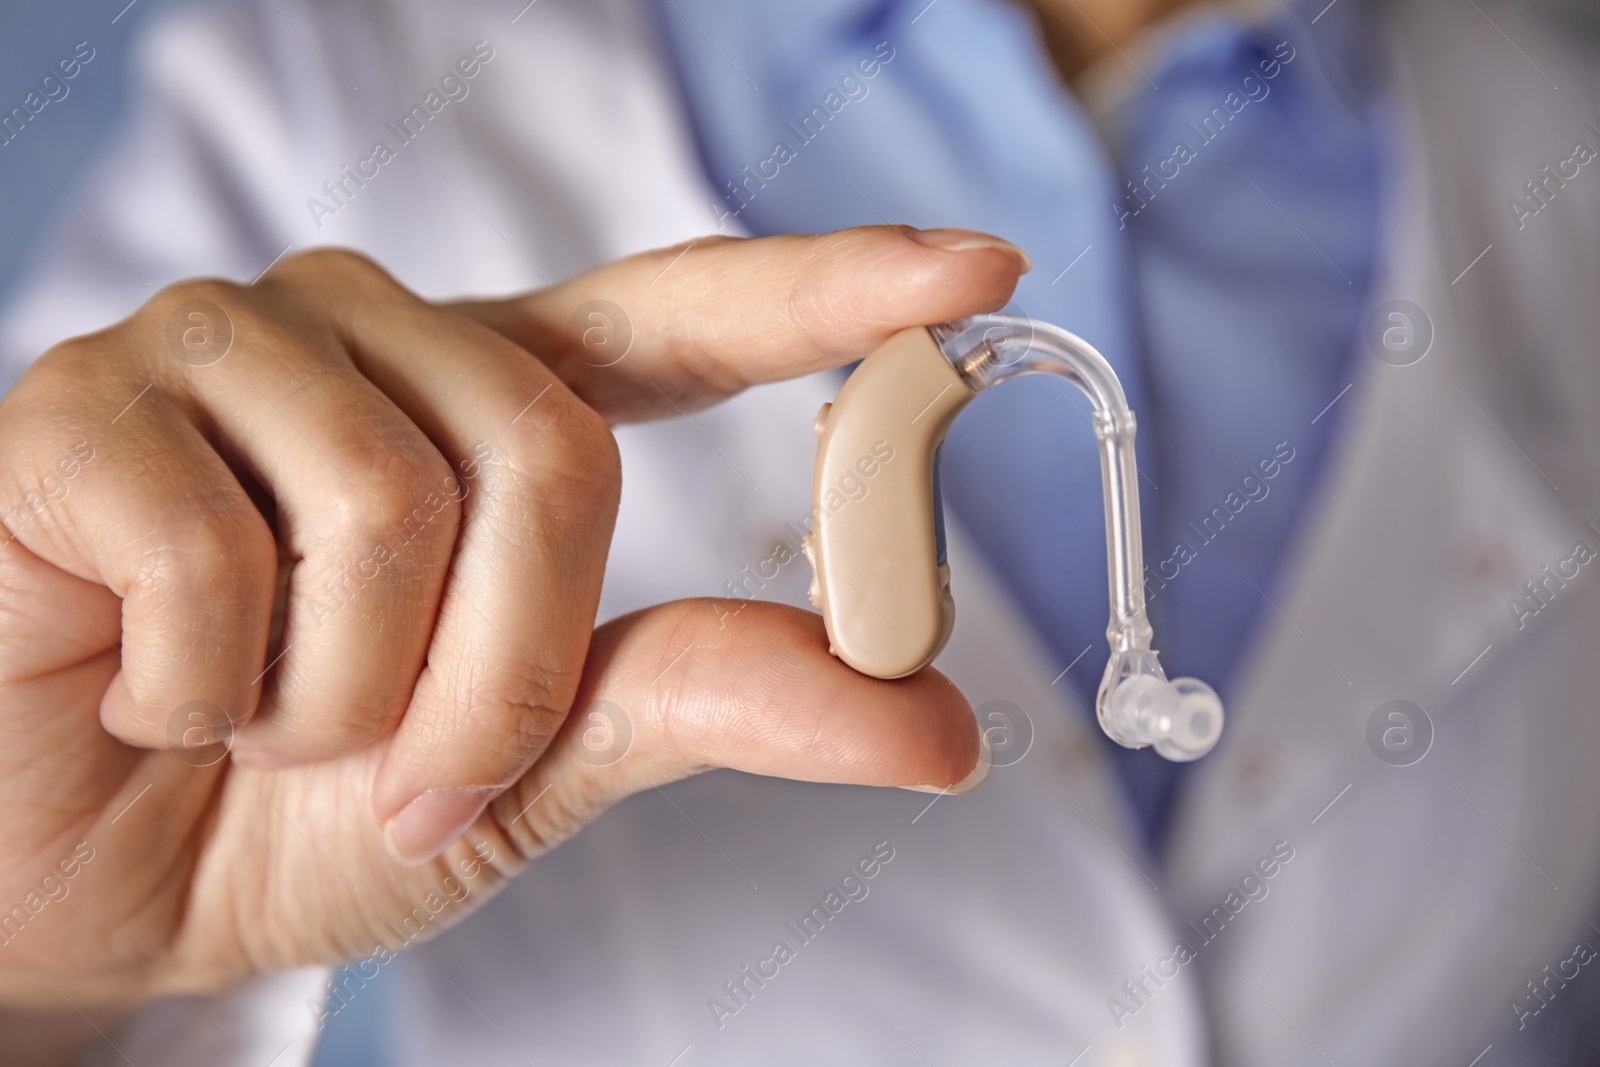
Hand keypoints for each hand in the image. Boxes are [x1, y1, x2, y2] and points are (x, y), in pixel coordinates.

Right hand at [0, 227, 1024, 1020]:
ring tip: (260, 726)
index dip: (825, 291)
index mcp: (490, 405)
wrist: (80, 890)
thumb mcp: (535, 765)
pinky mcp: (77, 405)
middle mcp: (371, 343)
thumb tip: (939, 724)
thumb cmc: (302, 811)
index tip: (976, 269)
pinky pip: (214, 552)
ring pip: (392, 500)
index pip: (677, 316)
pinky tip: (153, 697)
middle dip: (502, 675)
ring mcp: (221, 351)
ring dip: (346, 696)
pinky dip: (209, 694)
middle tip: (409, 774)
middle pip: (552, 452)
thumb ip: (713, 702)